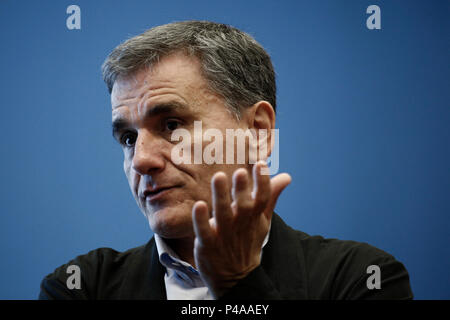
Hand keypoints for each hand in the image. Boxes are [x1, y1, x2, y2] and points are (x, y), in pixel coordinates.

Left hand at [192, 161, 290, 297]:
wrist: (236, 276)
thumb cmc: (247, 240)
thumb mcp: (262, 220)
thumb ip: (271, 196)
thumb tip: (286, 176)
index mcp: (254, 217)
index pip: (262, 198)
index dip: (262, 182)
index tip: (261, 164)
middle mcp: (240, 223)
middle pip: (243, 205)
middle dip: (242, 189)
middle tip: (240, 172)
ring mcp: (223, 234)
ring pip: (222, 213)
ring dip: (221, 196)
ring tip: (219, 177)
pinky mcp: (207, 243)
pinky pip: (203, 230)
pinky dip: (201, 220)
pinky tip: (198, 205)